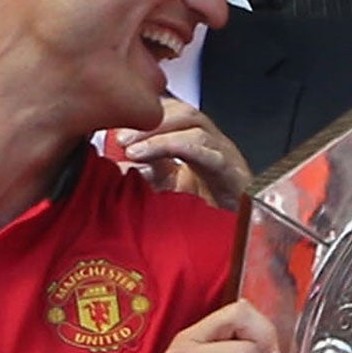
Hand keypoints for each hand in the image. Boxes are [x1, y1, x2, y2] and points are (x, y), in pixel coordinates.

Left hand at [111, 99, 253, 209]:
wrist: (236, 240)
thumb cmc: (207, 216)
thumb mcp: (167, 192)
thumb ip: (145, 176)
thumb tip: (116, 167)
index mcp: (196, 143)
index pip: (172, 112)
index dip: (144, 115)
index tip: (115, 131)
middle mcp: (212, 143)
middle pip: (183, 112)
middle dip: (149, 121)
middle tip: (121, 138)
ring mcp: (225, 154)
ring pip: (195, 126)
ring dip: (160, 135)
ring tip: (134, 150)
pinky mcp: (234, 172)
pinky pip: (209, 152)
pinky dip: (180, 149)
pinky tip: (159, 160)